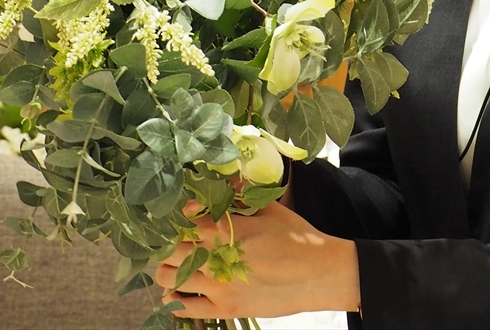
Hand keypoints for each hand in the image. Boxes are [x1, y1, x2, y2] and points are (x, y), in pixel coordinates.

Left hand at [156, 202, 360, 319]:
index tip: (187, 218)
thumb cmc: (299, 238)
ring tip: (177, 268)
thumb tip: (229, 180)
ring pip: (171, 279)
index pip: (187, 221)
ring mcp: (220, 286)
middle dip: (171, 246)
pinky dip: (176, 300)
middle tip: (178, 244)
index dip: (183, 219)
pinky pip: (186, 308)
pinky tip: (179, 293)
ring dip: (170, 272)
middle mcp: (219, 257)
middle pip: (172, 251)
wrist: (320, 273)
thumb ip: (245, 197)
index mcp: (229, 229)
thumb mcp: (272, 211)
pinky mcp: (226, 308)